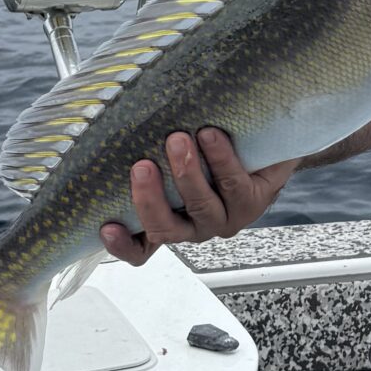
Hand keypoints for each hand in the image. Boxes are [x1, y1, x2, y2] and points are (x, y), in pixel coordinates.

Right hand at [100, 128, 296, 266]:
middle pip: (165, 228)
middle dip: (150, 199)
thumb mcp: (171, 153)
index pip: (140, 248)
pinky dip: (221, 159)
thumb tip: (117, 122)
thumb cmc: (208, 150)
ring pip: (201, 207)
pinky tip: (211, 136)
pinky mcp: (252, 202)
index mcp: (170, 221)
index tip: (108, 226)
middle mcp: (195, 226)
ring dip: (186, 173)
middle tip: (142, 167)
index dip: (122, 245)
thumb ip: (147, 149)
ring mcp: (224, 217)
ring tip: (178, 140)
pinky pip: (234, 185)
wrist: (263, 142)